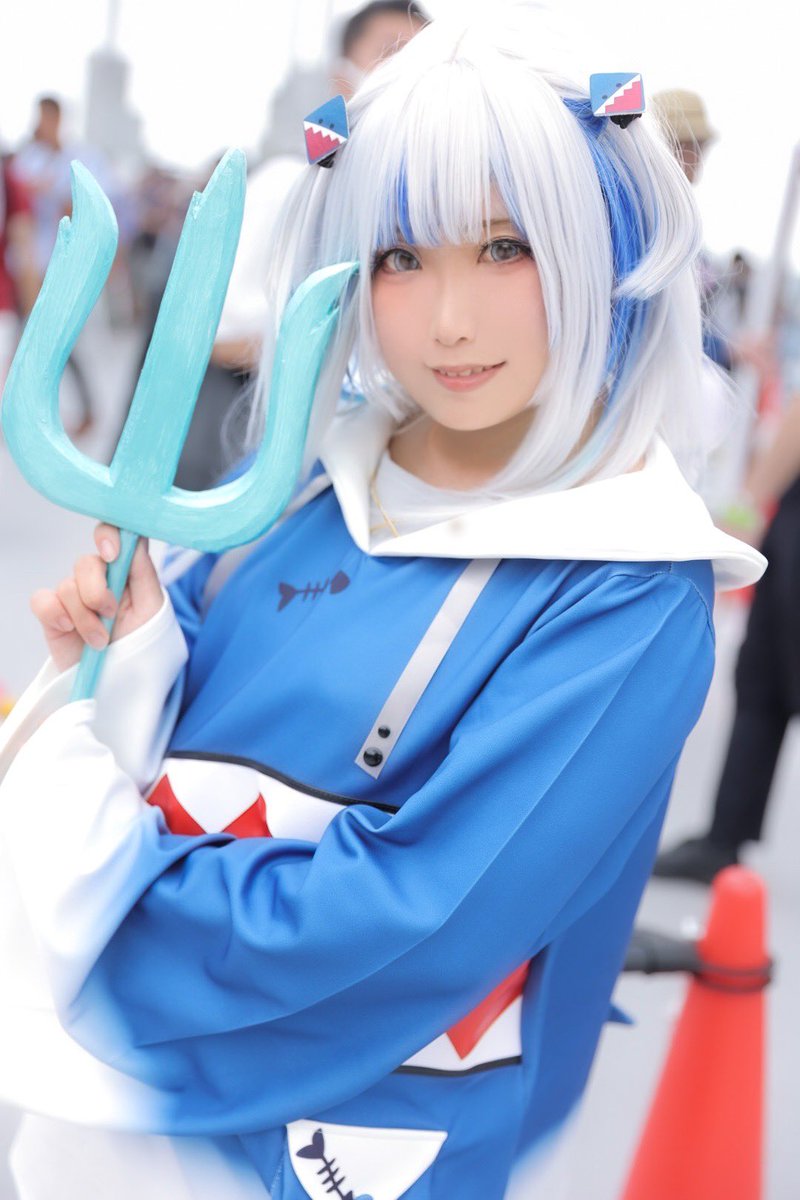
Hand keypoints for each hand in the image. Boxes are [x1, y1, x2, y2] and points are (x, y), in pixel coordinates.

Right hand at [31, 525, 162, 672]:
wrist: (121, 680)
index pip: (111, 536)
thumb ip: (143, 572)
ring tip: (101, 642)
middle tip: (111, 614)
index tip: (111, 554)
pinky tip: (68, 629)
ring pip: (67, 586)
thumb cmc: (141, 641)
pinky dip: (55, 614)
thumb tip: (136, 536)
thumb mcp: (152, 608)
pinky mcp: (53, 614)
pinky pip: (42, 600)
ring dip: (85, 618)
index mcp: (123, 570)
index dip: (107, 536)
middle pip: (86, 562)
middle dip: (97, 591)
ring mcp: (73, 596)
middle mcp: (97, 579)